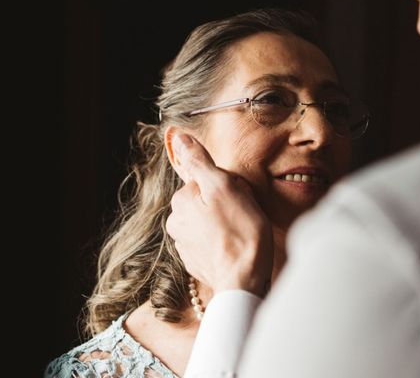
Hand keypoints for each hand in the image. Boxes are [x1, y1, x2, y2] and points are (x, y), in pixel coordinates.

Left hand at [167, 133, 272, 296]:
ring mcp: (185, 245)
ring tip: (241, 233)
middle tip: (243, 215)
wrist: (243, 281)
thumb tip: (179, 138)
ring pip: (207, 221)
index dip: (226, 185)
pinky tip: (235, 247)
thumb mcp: (224, 187)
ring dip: (223, 223)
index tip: (238, 198)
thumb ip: (200, 162)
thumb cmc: (240, 233)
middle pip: (204, 200)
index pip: (205, 180)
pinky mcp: (196, 262)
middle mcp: (176, 222)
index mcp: (181, 201)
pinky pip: (210, 242)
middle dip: (224, 203)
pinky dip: (222, 242)